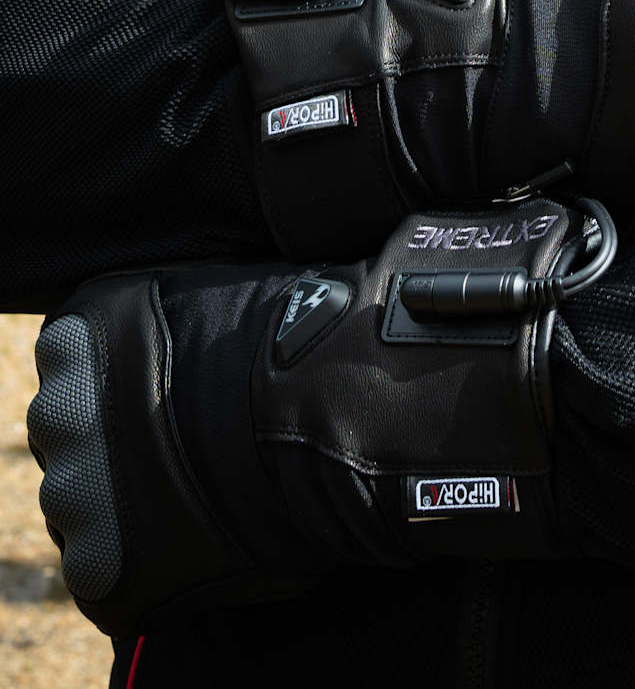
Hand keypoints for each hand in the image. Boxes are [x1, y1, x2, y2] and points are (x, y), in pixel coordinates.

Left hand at [27, 200, 591, 636]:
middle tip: (195, 443)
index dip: (127, 379)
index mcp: (75, 338)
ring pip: (85, 509)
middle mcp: (60, 413)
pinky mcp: (105, 569)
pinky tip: (210, 533)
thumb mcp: (216, 294)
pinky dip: (155, 564)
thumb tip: (173, 339)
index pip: (69, 363)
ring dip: (134, 502)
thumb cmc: (298, 332)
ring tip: (211, 489)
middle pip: (72, 437)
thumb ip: (168, 321)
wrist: (339, 406)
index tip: (174, 385)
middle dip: (120, 443)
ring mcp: (77, 496)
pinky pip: (112, 574)